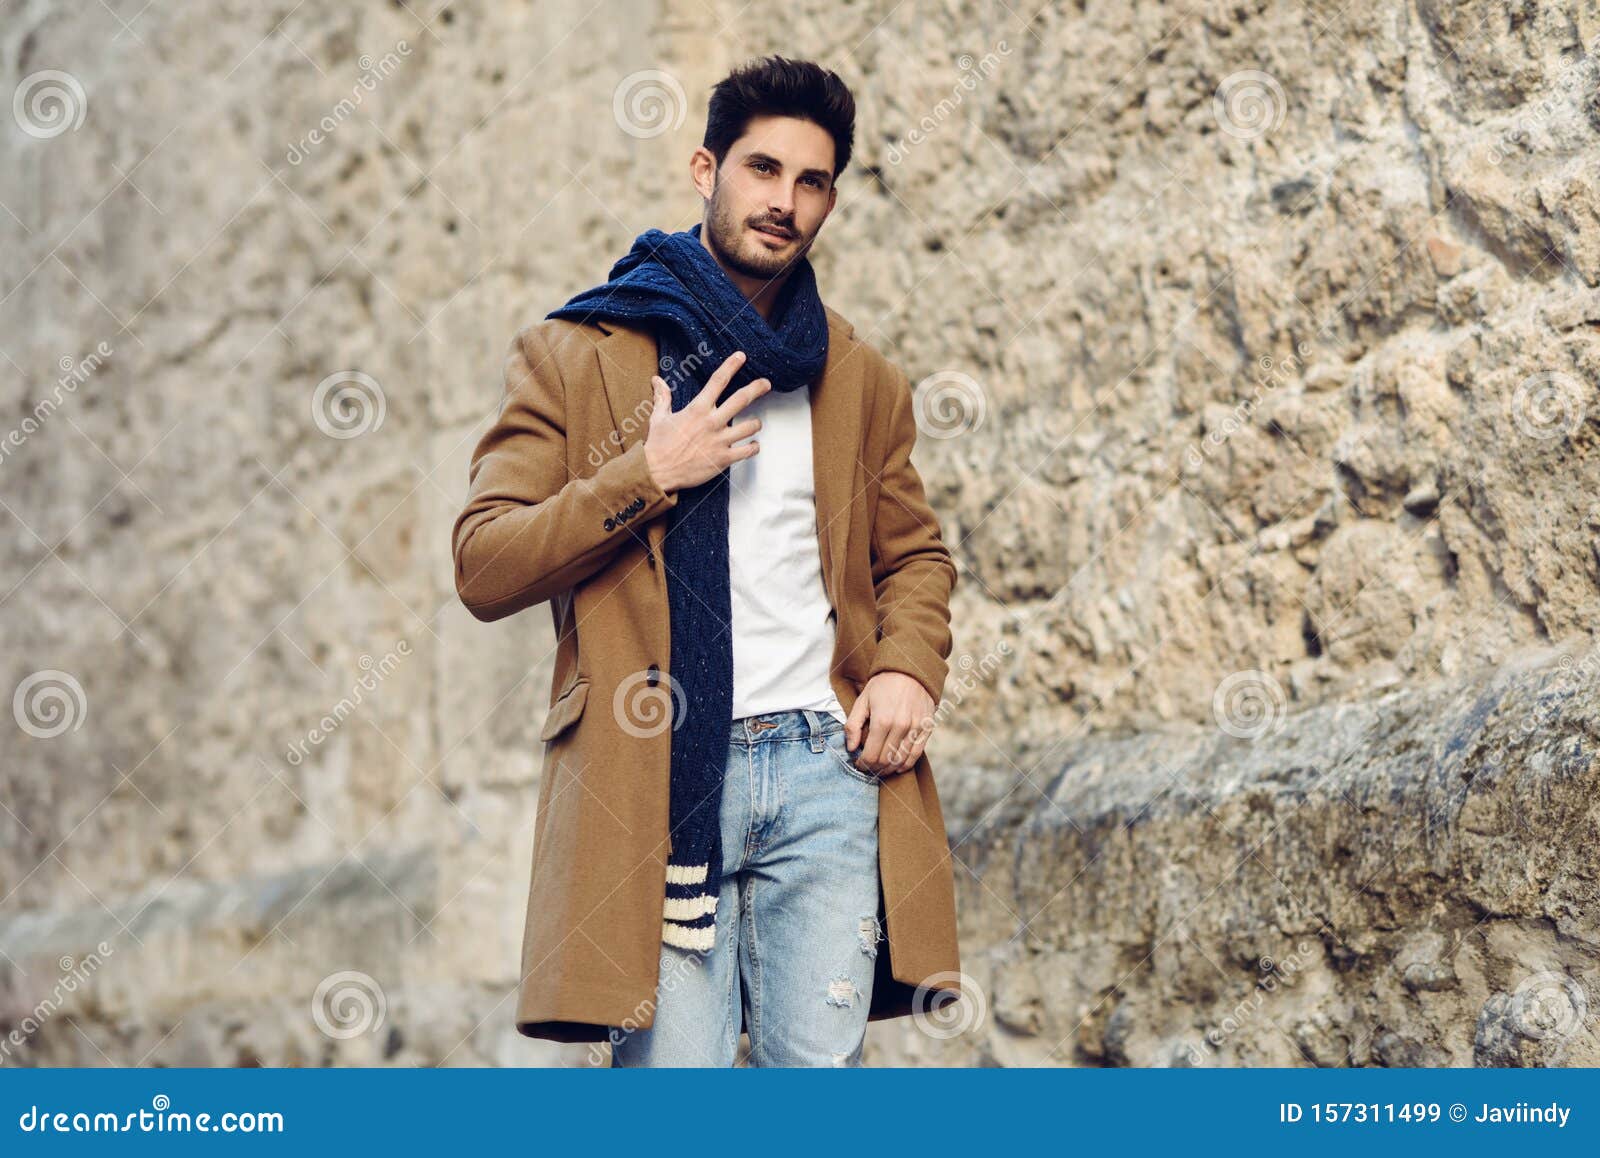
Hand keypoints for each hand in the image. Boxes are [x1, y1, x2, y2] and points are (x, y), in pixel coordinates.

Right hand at [643, 350, 770, 492]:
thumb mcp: (659, 417)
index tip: (741, 356)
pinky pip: (748, 450)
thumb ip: (663, 397)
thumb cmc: (658, 445)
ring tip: (756, 423)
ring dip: (756, 423)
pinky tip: (753, 445)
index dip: (731, 366)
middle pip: (741, 399)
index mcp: (697, 409)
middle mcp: (712, 422)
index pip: (718, 381)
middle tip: (766, 384)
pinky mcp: (723, 459)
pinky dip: (754, 447)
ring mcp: (720, 441)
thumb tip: (657, 380)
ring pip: (750, 426)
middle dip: (757, 388)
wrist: (657, 472)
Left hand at [844, 671, 935, 776]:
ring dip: (889, 769)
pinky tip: (898, 766)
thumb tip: (850, 747)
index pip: (871, 756)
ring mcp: (915, 728)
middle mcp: (900, 727)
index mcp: (882, 721)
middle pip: (886, 760)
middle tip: (869, 768)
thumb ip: (853, 725)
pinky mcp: (927, 727)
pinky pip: (917, 753)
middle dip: (875, 768)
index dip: (863, 764)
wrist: (910, 669)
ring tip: (881, 769)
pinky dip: (907, 764)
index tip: (859, 764)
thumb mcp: (862, 700)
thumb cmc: (883, 685)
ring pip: (901, 760)